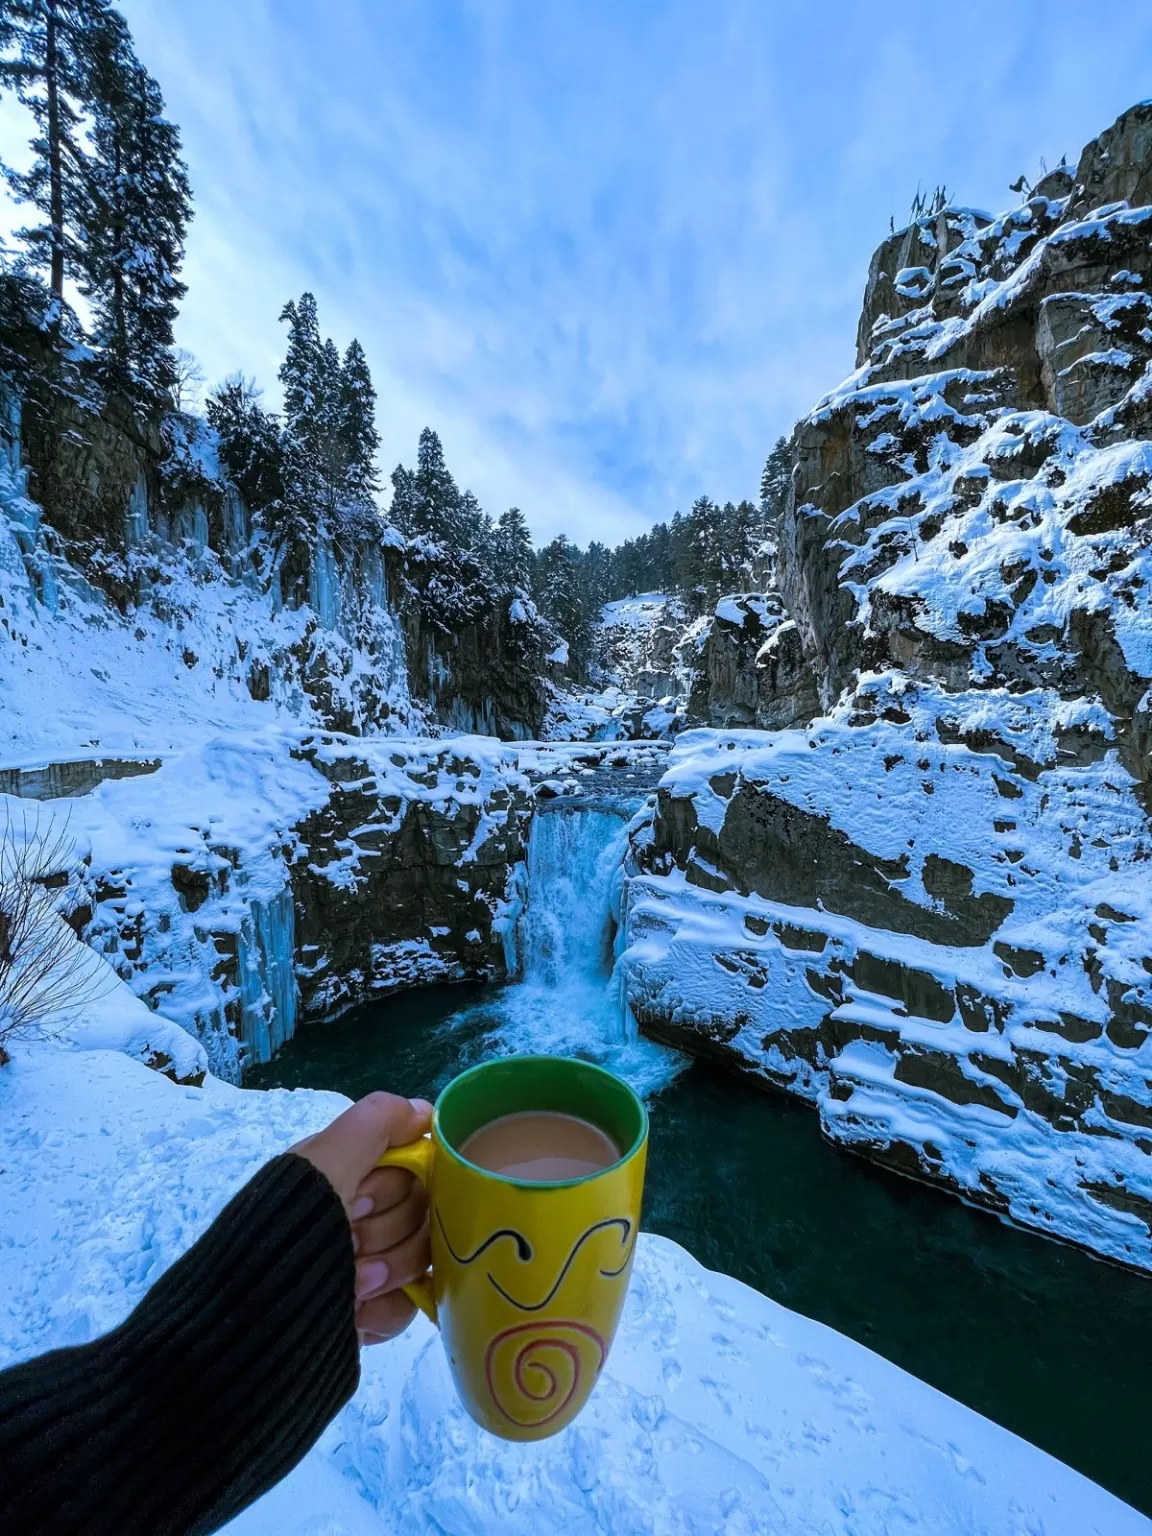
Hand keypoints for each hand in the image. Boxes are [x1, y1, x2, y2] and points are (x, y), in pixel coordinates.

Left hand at [292, 1092, 433, 1346]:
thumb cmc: (287, 1235)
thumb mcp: (321, 1164)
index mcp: (347, 1174)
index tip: (359, 1200)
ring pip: (422, 1259)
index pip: (412, 1167)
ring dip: (387, 1271)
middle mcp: (360, 1214)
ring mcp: (370, 1265)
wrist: (257, 1326)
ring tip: (351, 1285)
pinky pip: (409, 1304)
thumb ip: (375, 1124)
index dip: (394, 1186)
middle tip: (349, 1244)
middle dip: (386, 1232)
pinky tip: (357, 1313)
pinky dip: (383, 1310)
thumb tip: (425, 1111)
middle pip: (421, 1214)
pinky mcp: (373, 1310)